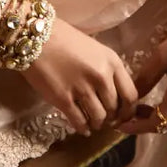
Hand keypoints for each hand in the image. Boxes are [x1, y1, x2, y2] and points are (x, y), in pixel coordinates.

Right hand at [23, 16, 138, 135]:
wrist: (36, 37)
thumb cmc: (64, 38)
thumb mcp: (95, 49)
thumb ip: (107, 69)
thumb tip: (114, 92)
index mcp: (112, 62)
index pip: (131, 95)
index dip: (129, 110)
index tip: (123, 115)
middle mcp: (101, 77)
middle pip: (114, 108)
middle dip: (111, 118)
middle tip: (106, 120)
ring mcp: (82, 89)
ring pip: (98, 118)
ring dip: (97, 124)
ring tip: (93, 123)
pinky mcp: (63, 100)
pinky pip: (79, 121)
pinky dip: (82, 128)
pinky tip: (82, 129)